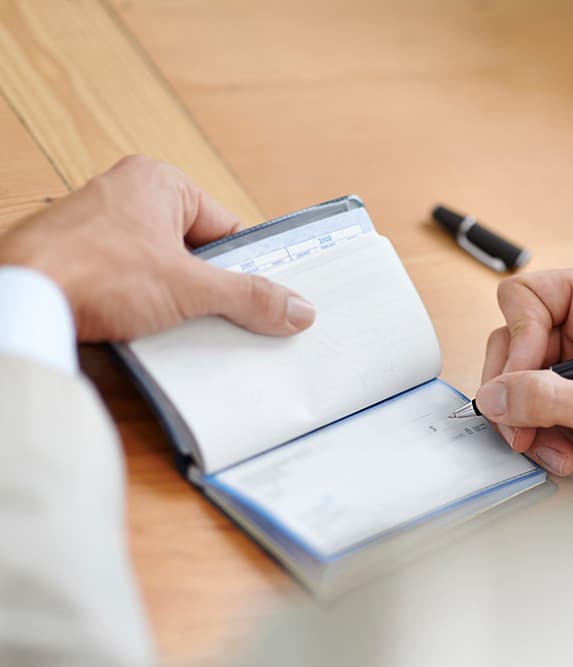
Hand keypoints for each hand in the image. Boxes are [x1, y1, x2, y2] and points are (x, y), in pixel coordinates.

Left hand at [0, 155, 315, 340]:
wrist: (21, 296)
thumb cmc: (95, 271)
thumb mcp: (189, 287)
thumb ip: (248, 296)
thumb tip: (297, 309)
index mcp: (160, 182)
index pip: (227, 228)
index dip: (246, 268)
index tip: (264, 300)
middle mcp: (130, 197)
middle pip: (199, 253)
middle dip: (212, 290)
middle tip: (224, 317)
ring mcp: (102, 230)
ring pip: (167, 273)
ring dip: (181, 304)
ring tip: (182, 324)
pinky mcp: (84, 261)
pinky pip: (135, 286)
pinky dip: (148, 310)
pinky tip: (150, 330)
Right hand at [476, 268, 572, 486]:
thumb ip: (545, 399)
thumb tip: (493, 396)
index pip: (525, 299)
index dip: (515, 343)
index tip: (517, 387)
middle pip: (517, 347)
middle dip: (520, 399)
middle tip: (524, 434)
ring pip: (525, 387)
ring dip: (538, 429)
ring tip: (567, 457)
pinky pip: (543, 412)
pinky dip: (552, 441)